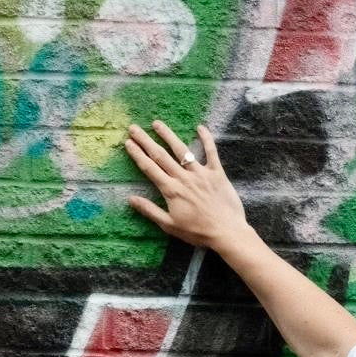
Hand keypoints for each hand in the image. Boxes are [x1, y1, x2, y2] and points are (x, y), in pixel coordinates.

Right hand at [124, 120, 247, 251]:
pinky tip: (200, 127)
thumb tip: (130, 199)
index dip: (138, 154)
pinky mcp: (217, 173)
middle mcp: (184, 178)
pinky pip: (212, 152)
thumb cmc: (198, 232)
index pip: (150, 168)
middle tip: (134, 128)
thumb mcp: (169, 225)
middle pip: (161, 155)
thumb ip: (150, 210)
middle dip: (146, 140)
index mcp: (171, 190)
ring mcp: (201, 173)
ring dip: (168, 135)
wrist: (226, 233)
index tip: (128, 142)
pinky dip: (207, 139)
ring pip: (182, 150)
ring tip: (157, 123)